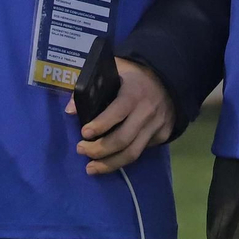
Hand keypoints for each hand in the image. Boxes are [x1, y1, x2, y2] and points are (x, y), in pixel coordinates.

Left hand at [67, 59, 173, 175]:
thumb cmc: (134, 76)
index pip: (117, 112)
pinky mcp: (162, 136)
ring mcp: (157, 126)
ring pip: (132, 153)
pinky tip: (110, 160)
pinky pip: (141, 151)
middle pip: (122, 139)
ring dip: (109, 164)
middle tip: (81, 150)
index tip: (83, 133)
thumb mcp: (115, 71)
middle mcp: (147, 111)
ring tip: (91, 168)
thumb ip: (91, 87)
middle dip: (99, 149)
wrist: (168, 79)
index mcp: (134, 93)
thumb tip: (70, 110)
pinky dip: (123, 159)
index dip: (100, 125)